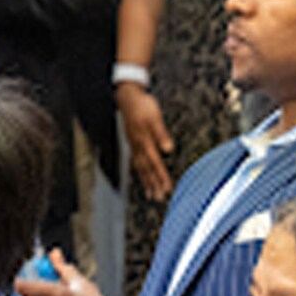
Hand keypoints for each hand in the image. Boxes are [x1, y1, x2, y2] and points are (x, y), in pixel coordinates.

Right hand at [116, 82, 174, 200]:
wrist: (127, 97)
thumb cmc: (142, 105)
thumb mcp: (155, 117)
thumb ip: (160, 133)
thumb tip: (168, 148)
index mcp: (144, 140)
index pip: (154, 163)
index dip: (160, 176)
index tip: (167, 188)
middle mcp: (138, 146)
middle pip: (146, 169)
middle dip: (153, 184)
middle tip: (159, 198)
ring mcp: (134, 145)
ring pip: (140, 167)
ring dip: (147, 182)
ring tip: (152, 194)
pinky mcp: (134, 143)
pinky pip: (137, 162)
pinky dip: (141, 172)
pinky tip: (145, 178)